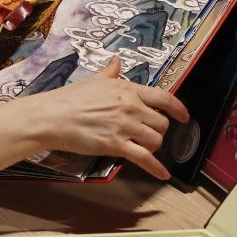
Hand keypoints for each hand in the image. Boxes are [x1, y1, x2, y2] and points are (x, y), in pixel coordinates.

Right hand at [40, 56, 188, 179]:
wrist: (53, 116)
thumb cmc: (69, 98)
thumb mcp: (93, 80)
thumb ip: (110, 72)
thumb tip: (116, 61)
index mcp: (127, 89)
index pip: (163, 97)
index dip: (178, 108)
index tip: (184, 116)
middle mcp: (131, 107)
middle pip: (161, 122)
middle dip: (158, 131)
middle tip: (149, 135)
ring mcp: (125, 126)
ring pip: (155, 140)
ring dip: (153, 147)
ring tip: (143, 148)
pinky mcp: (116, 145)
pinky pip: (144, 158)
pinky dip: (156, 168)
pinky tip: (163, 174)